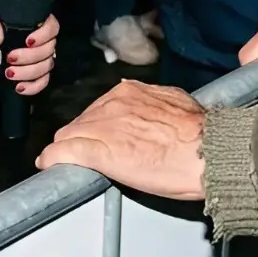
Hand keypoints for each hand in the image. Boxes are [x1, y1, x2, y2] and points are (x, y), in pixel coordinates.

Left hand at [0, 10, 59, 95]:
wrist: (1, 41)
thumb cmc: (3, 27)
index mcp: (42, 24)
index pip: (51, 28)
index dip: (42, 36)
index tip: (28, 41)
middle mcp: (48, 42)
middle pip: (48, 50)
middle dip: (29, 57)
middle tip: (10, 58)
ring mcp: (46, 58)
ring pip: (46, 67)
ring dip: (28, 72)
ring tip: (10, 73)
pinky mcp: (41, 73)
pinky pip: (43, 81)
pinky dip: (33, 87)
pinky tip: (20, 88)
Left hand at [36, 78, 206, 198]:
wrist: (209, 152)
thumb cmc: (201, 133)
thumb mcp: (177, 101)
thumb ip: (155, 100)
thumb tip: (147, 102)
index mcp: (131, 92)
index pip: (99, 109)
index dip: (97, 127)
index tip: (100, 138)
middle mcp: (114, 104)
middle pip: (81, 122)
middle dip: (82, 138)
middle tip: (88, 156)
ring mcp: (104, 128)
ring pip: (69, 136)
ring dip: (68, 149)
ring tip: (68, 163)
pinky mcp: (99, 153)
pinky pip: (64, 152)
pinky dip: (53, 159)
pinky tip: (48, 164)